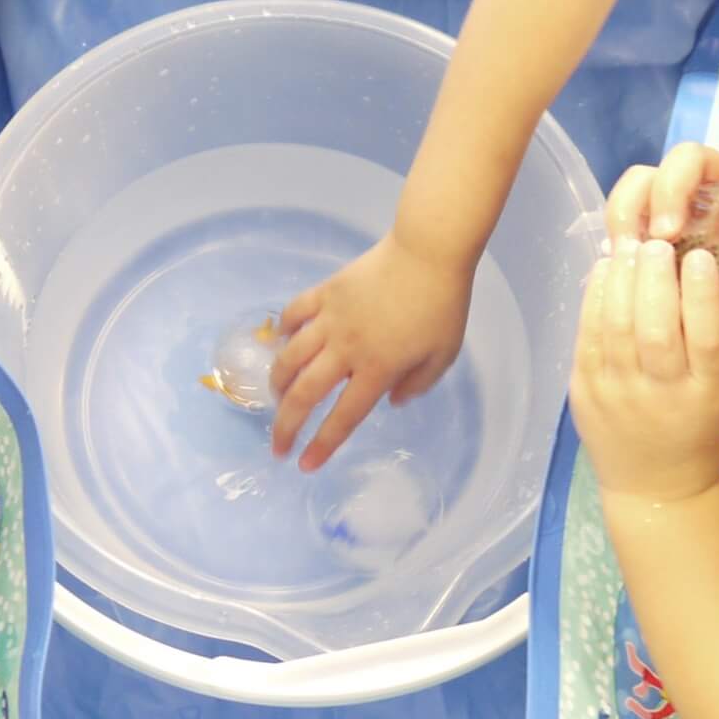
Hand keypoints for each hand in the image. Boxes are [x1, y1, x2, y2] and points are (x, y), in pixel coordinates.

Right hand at [269, 235, 472, 470]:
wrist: (428, 252)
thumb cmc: (442, 305)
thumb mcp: (443, 355)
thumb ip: (417, 384)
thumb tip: (391, 401)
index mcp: (378, 369)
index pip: (343, 417)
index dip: (322, 444)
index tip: (305, 465)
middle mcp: (347, 349)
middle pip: (305, 394)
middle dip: (286, 425)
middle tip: (276, 445)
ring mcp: (331, 319)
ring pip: (291, 357)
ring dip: (278, 382)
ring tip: (275, 396)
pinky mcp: (325, 293)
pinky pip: (295, 313)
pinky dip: (284, 329)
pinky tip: (282, 339)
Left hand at [570, 238, 718, 502]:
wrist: (656, 487)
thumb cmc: (696, 428)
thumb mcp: (718, 388)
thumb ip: (706, 340)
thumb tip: (690, 271)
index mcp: (706, 391)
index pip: (706, 336)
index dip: (701, 294)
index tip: (699, 257)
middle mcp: (660, 394)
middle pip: (655, 328)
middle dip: (654, 279)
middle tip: (656, 242)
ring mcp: (617, 394)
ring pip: (616, 330)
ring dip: (620, 283)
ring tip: (627, 248)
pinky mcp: (584, 393)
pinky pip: (587, 339)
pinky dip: (593, 302)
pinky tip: (602, 274)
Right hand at [606, 120, 718, 338]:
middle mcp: (716, 177)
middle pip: (685, 158)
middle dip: (670, 191)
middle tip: (668, 234)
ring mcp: (681, 193)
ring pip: (645, 178)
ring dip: (631, 210)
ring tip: (629, 250)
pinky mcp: (656, 214)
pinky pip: (628, 209)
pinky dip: (618, 231)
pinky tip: (619, 263)